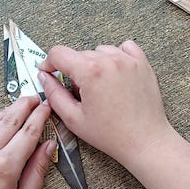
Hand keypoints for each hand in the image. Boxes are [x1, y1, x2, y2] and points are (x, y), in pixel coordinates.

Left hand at [0, 97, 54, 188]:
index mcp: (4, 168)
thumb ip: (38, 172)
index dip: (40, 116)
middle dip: (24, 105)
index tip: (47, 108)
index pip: (28, 131)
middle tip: (34, 99)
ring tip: (16, 109)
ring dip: (4, 111)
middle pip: (8, 119)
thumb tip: (48, 147)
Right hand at [37, 41, 172, 166]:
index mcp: (90, 72)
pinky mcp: (142, 63)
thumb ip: (54, 94)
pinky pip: (124, 48)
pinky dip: (117, 56)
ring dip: (95, 63)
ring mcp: (128, 60)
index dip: (49, 63)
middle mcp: (110, 60)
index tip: (48, 72)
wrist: (145, 140)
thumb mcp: (74, 118)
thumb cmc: (112, 135)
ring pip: (100, 50)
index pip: (58, 53)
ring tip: (100, 86)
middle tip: (80, 93)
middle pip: (79, 54)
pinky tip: (115, 74)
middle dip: (74, 70)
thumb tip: (44, 78)